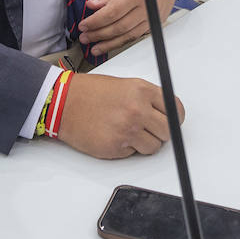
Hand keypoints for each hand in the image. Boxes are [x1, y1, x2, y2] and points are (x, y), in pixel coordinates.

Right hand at [57, 74, 184, 157]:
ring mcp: (127, 130)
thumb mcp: (125, 85)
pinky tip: (115, 135)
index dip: (174, 117)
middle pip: (168, 131)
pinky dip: (127, 148)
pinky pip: (134, 153)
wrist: (63, 103)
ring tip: (128, 131)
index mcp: (142, 91)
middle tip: (149, 128)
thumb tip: (167, 112)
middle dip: (161, 132)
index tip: (172, 121)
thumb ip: (148, 98)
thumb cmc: (91, 92)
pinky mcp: (116, 147)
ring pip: (154, 146)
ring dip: (145, 143)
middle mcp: (137, 110)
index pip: (175, 109)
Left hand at [77, 0, 181, 56]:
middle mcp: (148, 7)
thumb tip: (93, 5)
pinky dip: (124, 40)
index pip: (112, 13)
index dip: (95, 22)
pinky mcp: (159, 20)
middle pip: (119, 27)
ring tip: (96, 47)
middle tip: (85, 37)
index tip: (83, 25)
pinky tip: (113, 42)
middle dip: (99, 35)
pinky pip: (139, 34)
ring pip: (129, 35)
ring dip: (111, 43)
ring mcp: (155, 15)